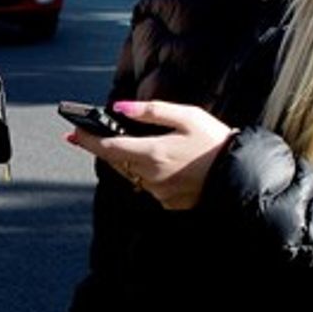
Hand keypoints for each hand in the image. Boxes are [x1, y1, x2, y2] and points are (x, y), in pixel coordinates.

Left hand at [66, 99, 233, 209]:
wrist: (240, 174)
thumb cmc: (215, 141)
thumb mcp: (187, 116)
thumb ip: (151, 111)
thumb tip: (120, 108)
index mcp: (153, 153)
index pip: (108, 148)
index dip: (87, 140)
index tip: (71, 133)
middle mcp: (151, 177)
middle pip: (115, 162)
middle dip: (102, 148)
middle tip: (87, 135)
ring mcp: (158, 193)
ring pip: (130, 174)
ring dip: (127, 160)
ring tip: (135, 143)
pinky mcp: (167, 202)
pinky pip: (149, 185)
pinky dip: (148, 173)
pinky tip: (165, 163)